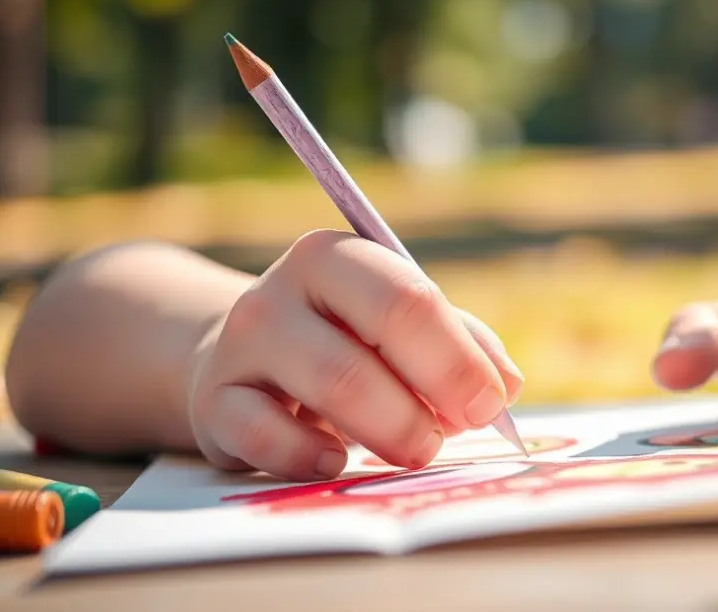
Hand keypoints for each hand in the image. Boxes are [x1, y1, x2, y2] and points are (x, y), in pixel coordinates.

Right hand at [188, 229, 522, 480]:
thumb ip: (461, 345)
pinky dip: (312, 456)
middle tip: (456, 431)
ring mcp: (242, 343)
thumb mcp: (399, 327)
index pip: (408, 298)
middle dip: (432, 393)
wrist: (241, 362)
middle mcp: (283, 288)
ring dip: (391, 428)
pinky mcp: (213, 403)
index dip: (457, 357)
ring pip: (332, 383)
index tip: (490, 403)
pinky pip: (267, 437)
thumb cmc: (343, 340)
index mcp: (337, 256)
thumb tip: (505, 386)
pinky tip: (337, 461)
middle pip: (373, 337)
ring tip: (415, 450)